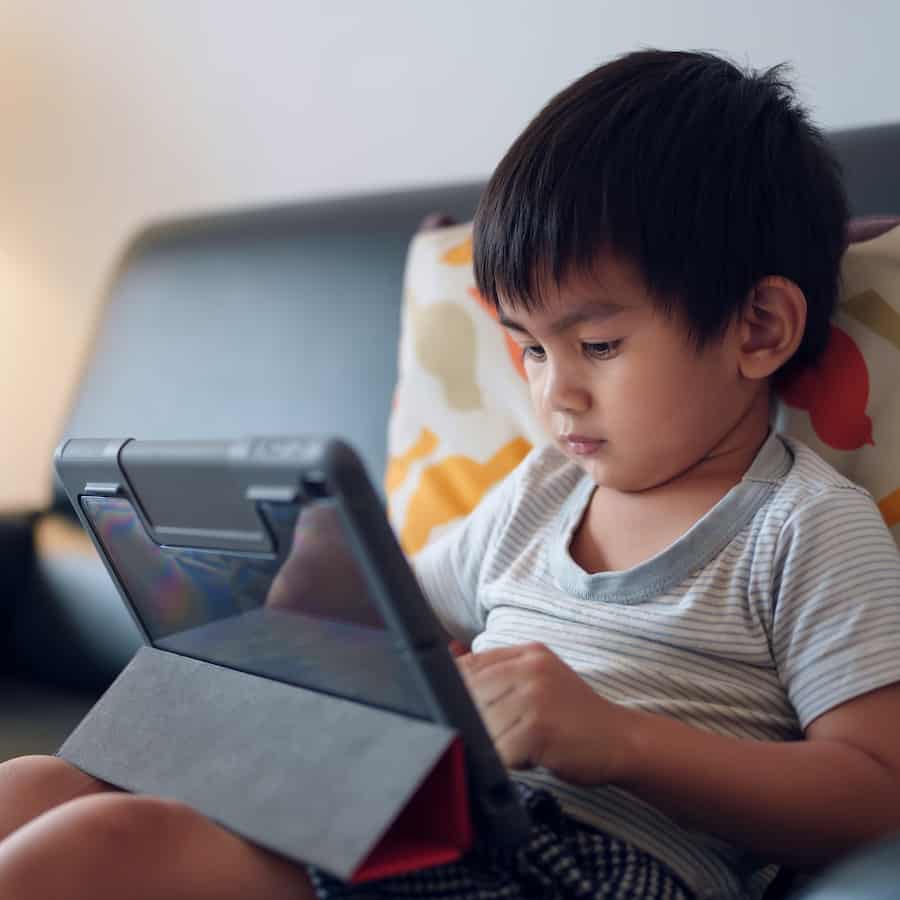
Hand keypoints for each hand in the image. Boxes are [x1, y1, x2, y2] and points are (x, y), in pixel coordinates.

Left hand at [456, 642, 632, 784]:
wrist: (621, 740)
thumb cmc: (574, 716)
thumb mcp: (540, 680)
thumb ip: (501, 672)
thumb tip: (450, 661)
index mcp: (528, 653)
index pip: (470, 665)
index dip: (456, 691)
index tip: (460, 710)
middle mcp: (530, 668)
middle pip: (470, 695)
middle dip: (476, 722)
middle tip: (503, 735)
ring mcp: (534, 696)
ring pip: (482, 725)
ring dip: (495, 744)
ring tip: (522, 745)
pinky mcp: (538, 729)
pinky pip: (500, 750)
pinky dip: (509, 761)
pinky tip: (531, 757)